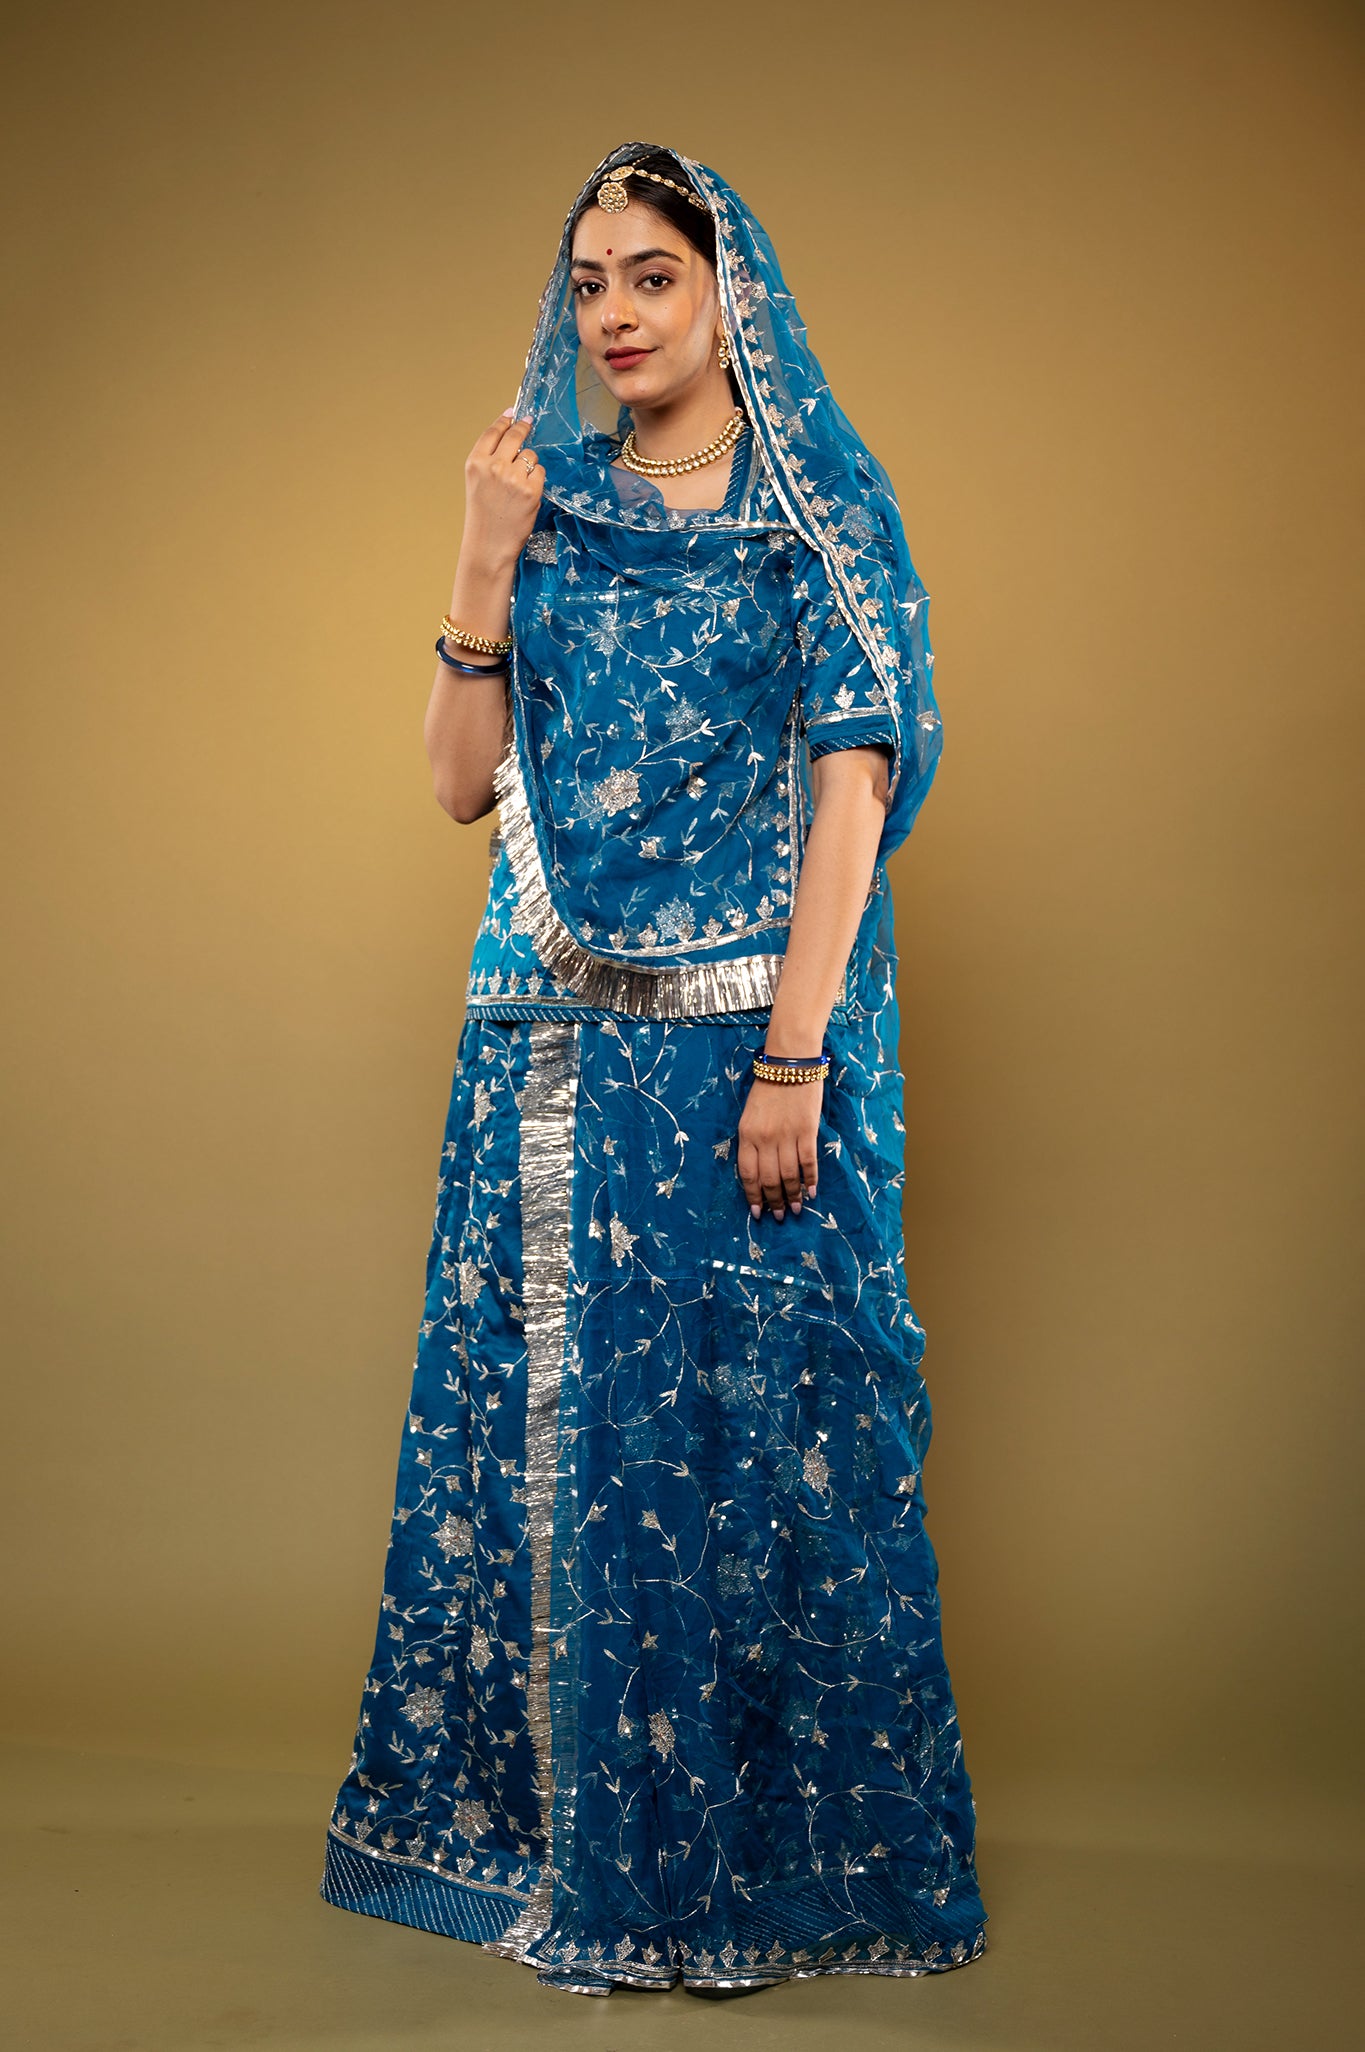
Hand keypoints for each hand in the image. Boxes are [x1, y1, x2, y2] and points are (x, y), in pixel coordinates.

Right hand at [462, 408, 544, 568]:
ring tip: (520, 482)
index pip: (493, 432)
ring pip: (530, 455)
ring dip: (529, 463)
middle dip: (523, 427)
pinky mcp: (530, 489)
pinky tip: (527, 492)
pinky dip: (537, 479)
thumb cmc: (483, 517)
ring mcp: (513, 477)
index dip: (504, 421)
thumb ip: (489, 460)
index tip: (512, 413)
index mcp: (476, 463)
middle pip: (514, 436)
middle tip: (528, 422)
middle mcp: (493, 466)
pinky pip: (540, 472)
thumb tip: (509, 437)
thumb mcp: (476, 483)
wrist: (489, 545)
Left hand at [737, 1076, 821, 1221]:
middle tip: (780, 1216)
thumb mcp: (750, 1115)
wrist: (790, 1064)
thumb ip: (752, 1141)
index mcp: (746, 1134)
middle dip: (774, 1201)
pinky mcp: (807, 1132)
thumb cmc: (768, 1088)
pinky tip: (812, 1192)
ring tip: (796, 1209)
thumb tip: (760, 1170)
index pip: (747, 1173)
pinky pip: (808, 1162)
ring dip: (793, 1196)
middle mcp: (765, 1139)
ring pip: (789, 1175)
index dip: (753, 1196)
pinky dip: (810, 1180)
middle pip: (769, 1179)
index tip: (757, 1212)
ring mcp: (787, 1136)